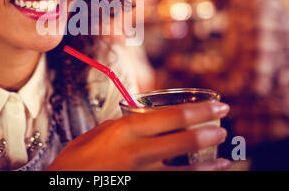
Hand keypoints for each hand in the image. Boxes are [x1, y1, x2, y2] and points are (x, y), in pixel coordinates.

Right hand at [46, 101, 229, 170]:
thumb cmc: (77, 159)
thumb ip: (124, 126)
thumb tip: (147, 122)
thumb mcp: (98, 133)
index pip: (172, 116)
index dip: (200, 110)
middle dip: (209, 131)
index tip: (219, 105)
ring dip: (208, 164)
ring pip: (185, 170)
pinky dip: (191, 179)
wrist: (63, 185)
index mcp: (126, 130)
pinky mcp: (142, 189)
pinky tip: (201, 177)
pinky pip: (173, 184)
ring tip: (224, 158)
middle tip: (224, 126)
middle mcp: (137, 152)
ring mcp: (141, 175)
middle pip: (183, 140)